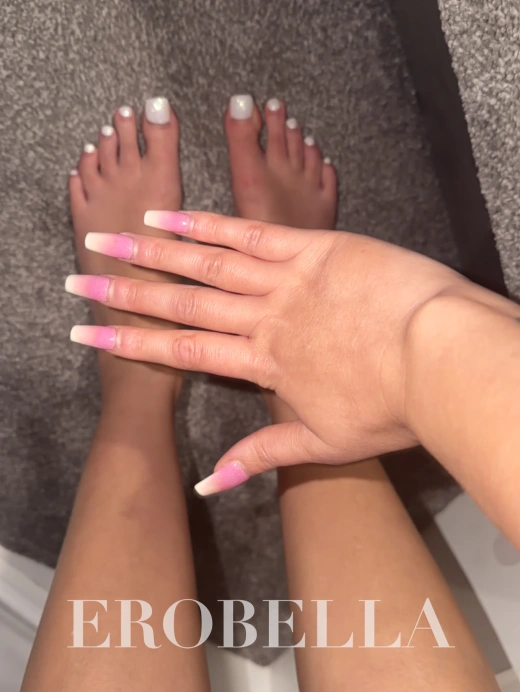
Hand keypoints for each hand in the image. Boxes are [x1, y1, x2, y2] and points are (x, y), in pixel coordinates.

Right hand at [66, 211, 476, 491]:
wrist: (442, 359)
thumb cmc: (393, 406)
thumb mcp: (326, 444)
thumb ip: (262, 454)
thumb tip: (211, 483)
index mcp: (264, 365)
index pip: (184, 352)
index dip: (131, 343)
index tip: (88, 335)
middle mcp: (263, 320)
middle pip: (183, 304)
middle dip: (126, 293)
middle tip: (78, 281)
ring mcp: (285, 280)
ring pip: (207, 263)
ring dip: (154, 251)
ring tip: (110, 240)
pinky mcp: (312, 248)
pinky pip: (250, 232)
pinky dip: (207, 224)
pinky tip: (171, 216)